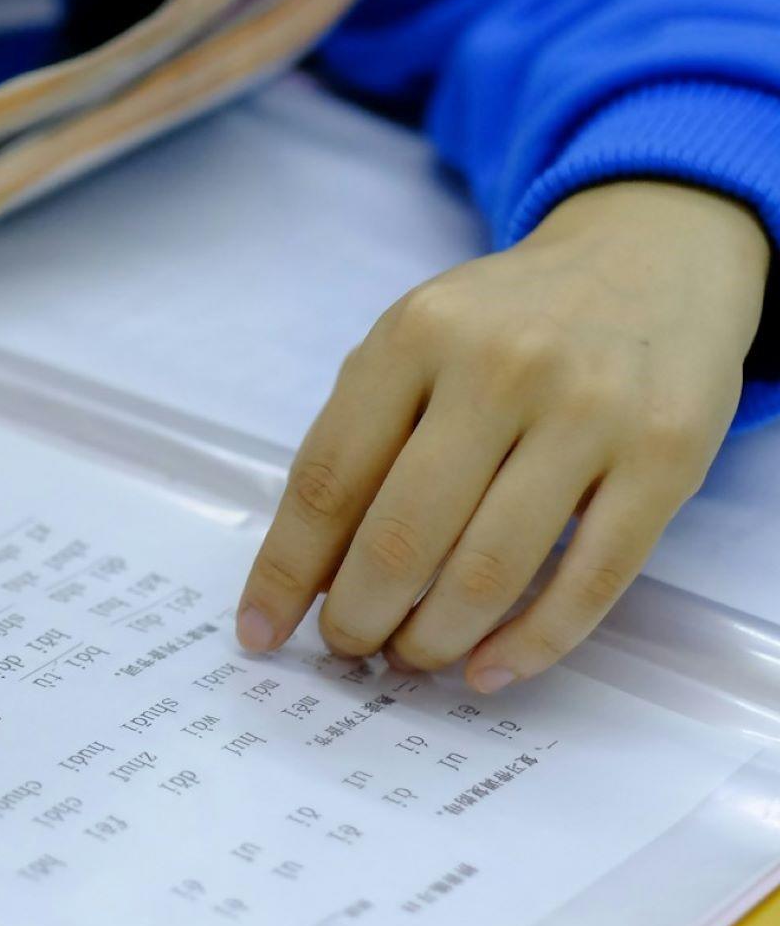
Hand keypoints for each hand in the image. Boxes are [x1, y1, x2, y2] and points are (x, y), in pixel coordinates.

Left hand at [237, 180, 768, 691]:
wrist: (651, 257)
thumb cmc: (507, 322)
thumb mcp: (416, 342)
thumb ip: (361, 438)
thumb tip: (305, 575)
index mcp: (415, 336)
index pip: (328, 480)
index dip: (286, 571)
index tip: (260, 630)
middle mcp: (500, 367)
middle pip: (402, 536)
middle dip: (359, 616)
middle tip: (347, 646)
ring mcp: (589, 411)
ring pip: (489, 569)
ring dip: (435, 638)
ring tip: (411, 656)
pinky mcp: (666, 456)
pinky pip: (590, 580)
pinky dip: (531, 643)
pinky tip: (492, 668)